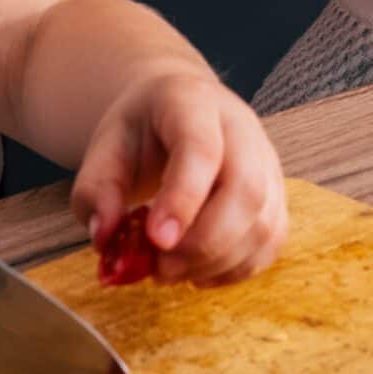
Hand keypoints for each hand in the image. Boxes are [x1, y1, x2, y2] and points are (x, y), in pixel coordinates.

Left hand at [68, 68, 286, 287]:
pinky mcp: (276, 194)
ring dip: (217, 262)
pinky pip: (272, 241)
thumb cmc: (142, 130)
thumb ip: (96, 189)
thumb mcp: (104, 146)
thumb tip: (105, 237)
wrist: (177, 110)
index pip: (202, 149)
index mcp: (193, 102)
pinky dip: (236, 269)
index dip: (183, 199)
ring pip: (264, 222)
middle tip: (160, 268)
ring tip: (172, 270)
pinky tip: (200, 270)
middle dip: (204, 243)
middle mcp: (242, 127)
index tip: (157, 241)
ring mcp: (267, 160)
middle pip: (246, 189)